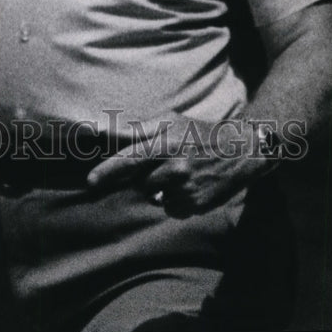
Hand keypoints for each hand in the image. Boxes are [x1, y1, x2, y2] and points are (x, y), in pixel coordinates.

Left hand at [86, 112, 269, 217]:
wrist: (241, 152)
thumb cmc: (201, 133)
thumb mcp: (173, 122)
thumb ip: (143, 130)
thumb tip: (115, 135)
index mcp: (166, 144)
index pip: (130, 159)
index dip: (108, 171)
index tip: (91, 182)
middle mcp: (175, 168)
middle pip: (140, 183)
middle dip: (145, 178)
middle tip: (163, 166)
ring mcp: (186, 189)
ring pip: (156, 198)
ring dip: (161, 190)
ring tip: (180, 175)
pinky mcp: (196, 206)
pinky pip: (172, 208)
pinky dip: (176, 201)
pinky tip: (190, 186)